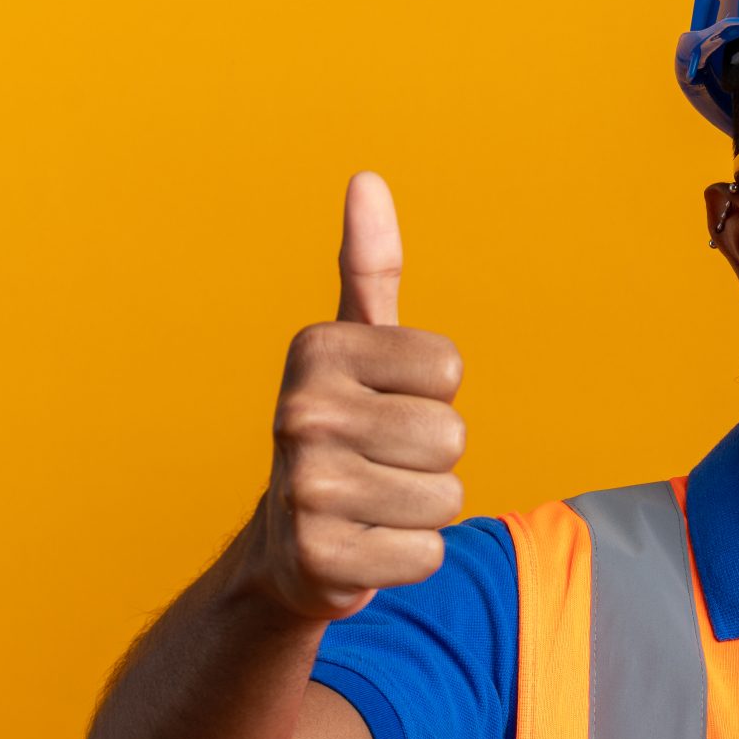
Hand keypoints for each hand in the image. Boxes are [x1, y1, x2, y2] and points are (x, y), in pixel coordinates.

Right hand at [250, 172, 465, 621]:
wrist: (287, 544)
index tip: (384, 405)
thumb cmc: (342, 432)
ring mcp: (306, 489)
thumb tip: (367, 180)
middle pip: (451, 434)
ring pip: (446, 498)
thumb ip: (369, 268)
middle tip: (382, 464)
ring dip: (423, 509)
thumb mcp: (355, 348)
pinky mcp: (321, 559)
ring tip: (374, 504)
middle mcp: (300, 412)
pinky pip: (426, 555)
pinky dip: (408, 557)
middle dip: (433, 458)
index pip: (448, 367)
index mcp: (316, 351)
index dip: (432, 393)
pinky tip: (366, 546)